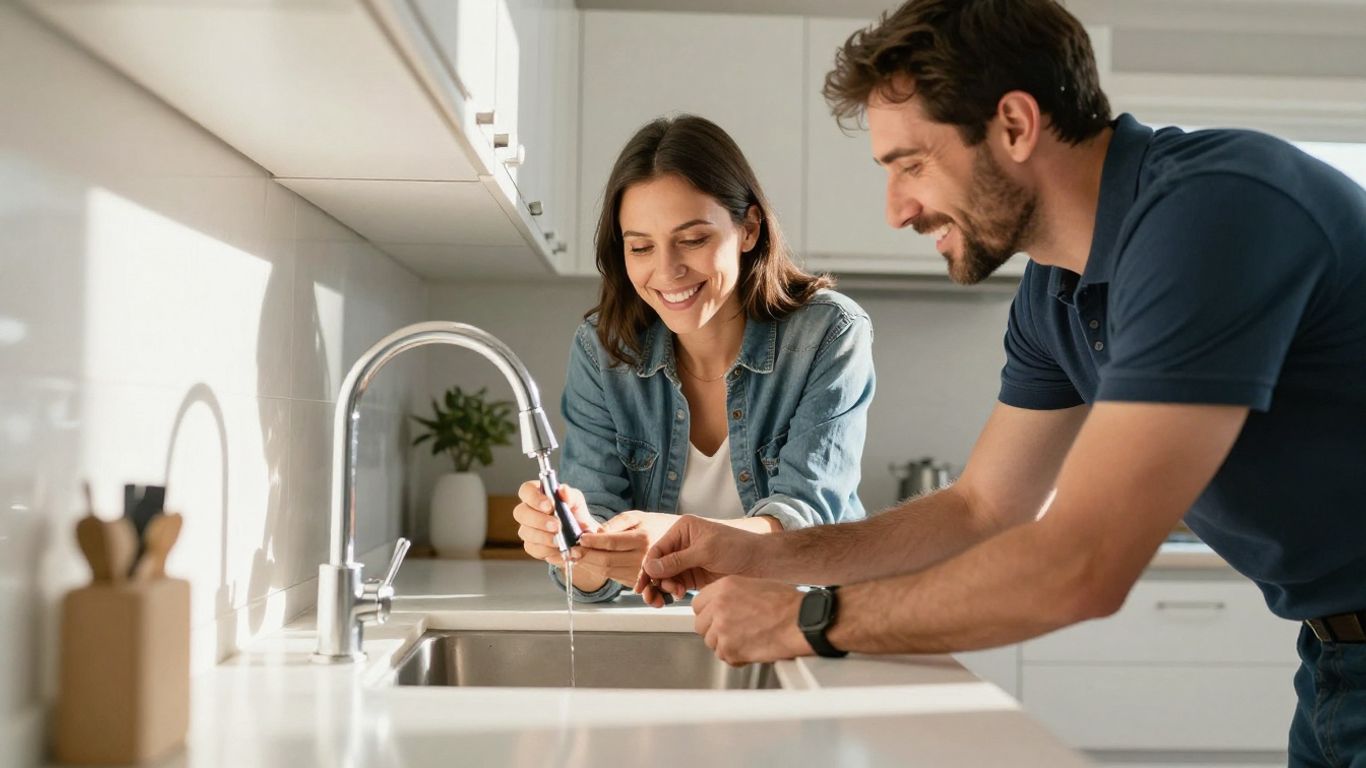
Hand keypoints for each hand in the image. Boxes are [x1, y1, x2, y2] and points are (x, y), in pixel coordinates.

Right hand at [513, 480, 605, 589]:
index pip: (526, 490)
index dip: (534, 497)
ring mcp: (527, 529)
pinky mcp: (531, 546)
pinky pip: (532, 548)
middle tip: (556, 525)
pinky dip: (547, 549)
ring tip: (560, 540)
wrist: (582, 536)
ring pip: (525, 532)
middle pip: (520, 512)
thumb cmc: (575, 513)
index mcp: (537, 494)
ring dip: (543, 537)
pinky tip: (558, 548)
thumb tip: (562, 491)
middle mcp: (528, 510)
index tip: (550, 506)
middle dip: (539, 520)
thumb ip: (570, 495)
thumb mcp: (577, 501)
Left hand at [575, 511, 679, 586]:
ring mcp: (642, 572)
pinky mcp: (640, 581)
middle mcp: (644, 558)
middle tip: (570, 550)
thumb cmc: (655, 525)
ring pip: (609, 572)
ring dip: (589, 565)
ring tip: (575, 556)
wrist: (678, 542)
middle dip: (586, 556)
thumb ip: (616, 523)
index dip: (593, 542)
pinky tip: (589, 563)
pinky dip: (599, 571)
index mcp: (643, 538)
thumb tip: (596, 532)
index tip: (579, 538)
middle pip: (607, 561)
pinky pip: (615, 577)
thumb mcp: (637, 516)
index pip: (612, 543)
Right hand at [634, 515, 763, 607]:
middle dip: (653, 580)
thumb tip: (650, 567)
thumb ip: (677, 560)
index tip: (644, 583)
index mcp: (683, 529)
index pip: (657, 549)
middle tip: (652, 596)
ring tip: (665, 598)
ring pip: (664, 577)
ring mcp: (687, 561)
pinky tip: (674, 597)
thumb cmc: (737, 547)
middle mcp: (682, 544)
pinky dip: (670, 592)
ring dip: (661, 588)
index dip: (648, 567)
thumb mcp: (706, 551)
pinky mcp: (693, 576)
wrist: (760, 562)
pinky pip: (674, 584)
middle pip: (657, 565)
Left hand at [692, 576, 809, 665]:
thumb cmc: (786, 604)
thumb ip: (732, 595)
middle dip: (714, 630)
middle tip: (732, 631)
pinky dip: (736, 657)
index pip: (698, 604)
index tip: (714, 617)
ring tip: (747, 639)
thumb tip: (721, 605)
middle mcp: (719, 606)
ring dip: (726, 644)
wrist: (800, 622)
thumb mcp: (754, 585)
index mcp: (724, 587)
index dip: (708, 613)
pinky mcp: (730, 649)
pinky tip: (752, 648)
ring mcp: (722, 628)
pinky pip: (724, 657)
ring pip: (711, 643)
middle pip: (700, 625)